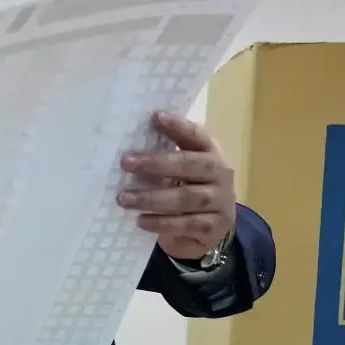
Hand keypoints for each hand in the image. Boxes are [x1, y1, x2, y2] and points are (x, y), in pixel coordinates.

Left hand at [116, 111, 235, 259]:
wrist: (211, 228)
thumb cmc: (189, 188)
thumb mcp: (181, 169)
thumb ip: (165, 154)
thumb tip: (127, 146)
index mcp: (210, 152)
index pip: (197, 135)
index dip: (178, 126)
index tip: (155, 116)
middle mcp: (220, 173)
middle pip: (189, 164)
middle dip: (155, 163)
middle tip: (125, 162)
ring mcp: (220, 201)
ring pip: (186, 198)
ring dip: (151, 198)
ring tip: (124, 198)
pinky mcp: (214, 227)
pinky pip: (186, 224)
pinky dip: (161, 222)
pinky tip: (141, 220)